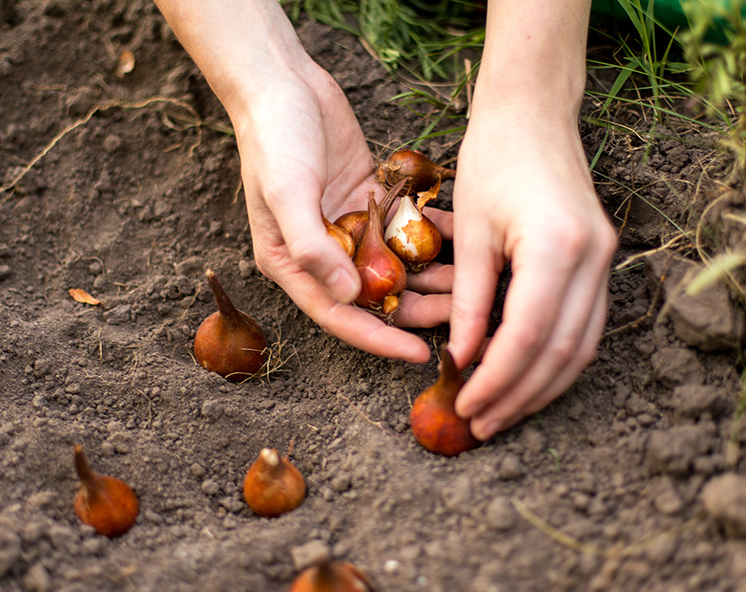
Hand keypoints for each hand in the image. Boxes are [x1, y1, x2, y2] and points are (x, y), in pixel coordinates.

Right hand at [232, 65, 451, 361]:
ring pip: (395, 266)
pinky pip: (403, 230)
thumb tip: (348, 294)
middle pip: (374, 298)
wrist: (282, 83)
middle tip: (462, 320)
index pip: (339, 315)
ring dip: (430, 277)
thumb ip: (313, 247)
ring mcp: (347, 228)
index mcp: (292, 264)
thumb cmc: (273, 139)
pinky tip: (462, 242)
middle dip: (416, 311)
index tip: (421, 355)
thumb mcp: (286, 193)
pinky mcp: (368, 203)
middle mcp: (321, 254)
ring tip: (472, 284)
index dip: (379, 339)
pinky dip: (428, 236)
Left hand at [447, 108, 616, 439]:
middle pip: (562, 351)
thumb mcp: (469, 231)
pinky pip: (586, 325)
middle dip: (520, 395)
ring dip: (542, 386)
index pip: (529, 335)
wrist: (533, 113)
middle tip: (482, 423)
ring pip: (582, 346)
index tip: (466, 404)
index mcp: (556, 246)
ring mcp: (605, 260)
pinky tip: (527, 377)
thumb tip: (464, 360)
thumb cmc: (493, 159)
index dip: (497, 379)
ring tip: (503, 412)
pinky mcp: (602, 260)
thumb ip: (470, 300)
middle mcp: (593, 258)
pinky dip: (557, 358)